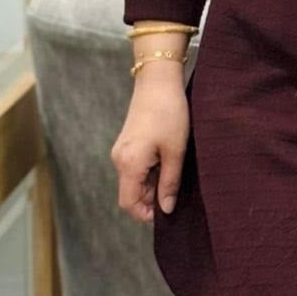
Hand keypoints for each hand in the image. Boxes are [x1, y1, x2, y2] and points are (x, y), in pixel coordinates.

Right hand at [111, 67, 189, 222]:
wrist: (158, 81)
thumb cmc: (169, 113)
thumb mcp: (175, 152)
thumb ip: (169, 183)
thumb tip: (166, 208)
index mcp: (129, 164)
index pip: (128, 204)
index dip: (146, 214)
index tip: (167, 211)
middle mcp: (119, 160)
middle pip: (131, 194)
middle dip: (152, 199)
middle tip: (176, 190)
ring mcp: (121, 151)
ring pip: (134, 181)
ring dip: (152, 184)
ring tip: (174, 171)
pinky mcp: (127, 143)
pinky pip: (135, 168)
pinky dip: (150, 172)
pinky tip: (167, 160)